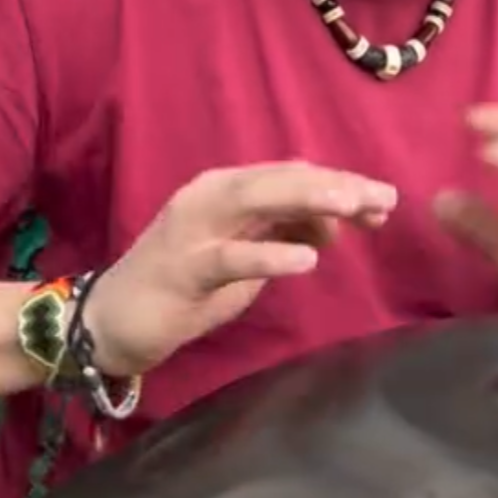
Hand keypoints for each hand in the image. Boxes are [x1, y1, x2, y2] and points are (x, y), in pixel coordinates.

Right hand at [86, 160, 396, 377]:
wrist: (114, 321)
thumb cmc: (185, 288)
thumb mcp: (247, 258)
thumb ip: (285, 232)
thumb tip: (335, 223)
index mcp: (228, 190)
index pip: (293, 176)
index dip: (340, 184)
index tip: (384, 201)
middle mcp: (211, 196)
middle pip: (282, 179)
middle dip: (336, 186)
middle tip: (383, 198)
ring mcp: (193, 229)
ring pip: (257, 202)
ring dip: (308, 201)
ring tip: (353, 208)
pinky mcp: (183, 268)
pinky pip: (232, 256)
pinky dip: (270, 254)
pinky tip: (306, 259)